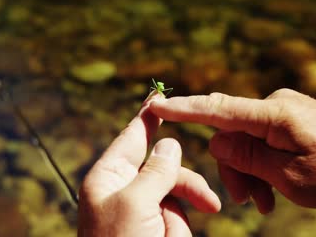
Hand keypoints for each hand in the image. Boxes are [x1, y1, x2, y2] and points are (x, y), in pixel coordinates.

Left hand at [78, 94, 220, 236]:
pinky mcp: (154, 227)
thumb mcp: (135, 205)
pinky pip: (177, 219)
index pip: (132, 137)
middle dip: (185, 185)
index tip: (157, 92)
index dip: (147, 115)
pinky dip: (177, 232)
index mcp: (108, 178)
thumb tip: (170, 143)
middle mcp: (123, 190)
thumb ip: (155, 171)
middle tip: (207, 200)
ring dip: (177, 220)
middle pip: (164, 168)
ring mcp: (140, 210)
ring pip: (176, 194)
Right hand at [150, 89, 315, 212]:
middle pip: (231, 135)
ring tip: (264, 202)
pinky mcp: (290, 120)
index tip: (156, 104)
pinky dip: (263, 164)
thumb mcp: (288, 174)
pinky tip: (274, 189)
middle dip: (233, 168)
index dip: (184, 108)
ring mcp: (283, 112)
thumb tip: (215, 138)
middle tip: (246, 202)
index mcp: (272, 115)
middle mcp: (274, 106)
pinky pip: (264, 140)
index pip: (217, 108)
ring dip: (250, 171)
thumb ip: (247, 155)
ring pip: (247, 141)